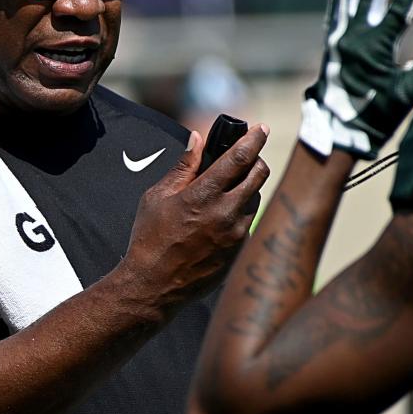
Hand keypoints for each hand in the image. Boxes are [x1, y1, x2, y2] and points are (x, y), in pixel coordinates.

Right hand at [121, 126, 269, 311]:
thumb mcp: (158, 196)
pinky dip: (239, 212)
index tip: (262, 128)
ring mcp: (236, 233)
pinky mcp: (238, 250)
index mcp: (204, 194)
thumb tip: (197, 139)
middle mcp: (226, 212)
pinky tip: (218, 218)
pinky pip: (247, 222)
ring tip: (224, 191)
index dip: (254, 139)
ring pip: (255, 198)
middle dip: (255, 160)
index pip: (240, 157)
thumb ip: (184, 166)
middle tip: (244, 158)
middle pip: (259, 174)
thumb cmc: (151, 238)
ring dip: (247, 188)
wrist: (155, 285)